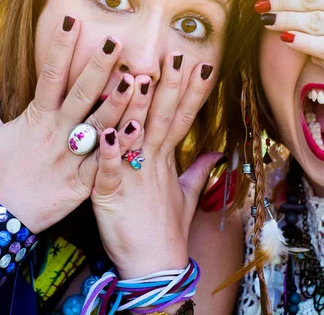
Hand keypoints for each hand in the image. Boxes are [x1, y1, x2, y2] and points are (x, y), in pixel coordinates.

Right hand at [0, 15, 146, 232]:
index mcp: (35, 118)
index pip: (49, 75)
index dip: (61, 47)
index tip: (73, 20)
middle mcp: (56, 134)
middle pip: (81, 95)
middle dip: (99, 67)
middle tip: (117, 41)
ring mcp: (71, 158)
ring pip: (99, 125)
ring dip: (119, 103)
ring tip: (138, 80)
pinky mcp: (82, 183)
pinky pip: (106, 162)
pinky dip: (122, 146)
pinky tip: (139, 128)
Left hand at [91, 53, 223, 278]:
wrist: (155, 264)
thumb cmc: (167, 229)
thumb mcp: (186, 195)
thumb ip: (199, 170)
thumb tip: (216, 153)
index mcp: (166, 159)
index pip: (182, 119)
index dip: (192, 92)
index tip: (201, 65)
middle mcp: (152, 163)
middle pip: (163, 120)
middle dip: (171, 88)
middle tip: (176, 57)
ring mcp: (132, 178)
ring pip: (136, 137)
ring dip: (137, 109)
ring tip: (140, 79)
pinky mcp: (110, 196)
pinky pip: (109, 171)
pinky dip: (108, 153)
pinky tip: (106, 132)